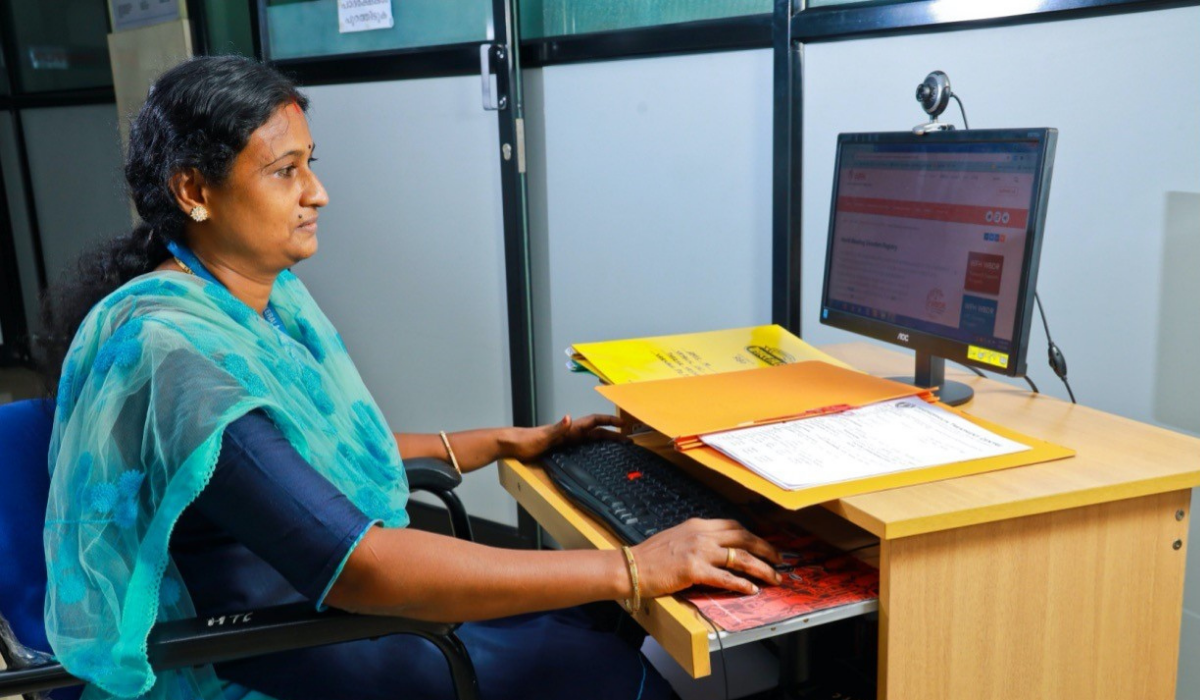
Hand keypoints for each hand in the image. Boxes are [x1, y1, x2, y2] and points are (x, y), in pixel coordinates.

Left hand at [503, 414, 625, 460]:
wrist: (512, 444)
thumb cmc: (525, 440)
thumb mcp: (543, 436)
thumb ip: (557, 428)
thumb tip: (569, 418)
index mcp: (569, 429)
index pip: (593, 421)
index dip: (608, 421)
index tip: (622, 423)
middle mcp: (570, 432)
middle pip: (596, 430)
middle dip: (612, 433)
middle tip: (627, 439)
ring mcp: (565, 439)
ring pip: (590, 438)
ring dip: (604, 439)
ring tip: (617, 444)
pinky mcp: (560, 446)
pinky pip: (581, 445)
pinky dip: (592, 446)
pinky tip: (595, 453)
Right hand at [631, 519, 782, 597]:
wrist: (631, 567)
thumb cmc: (650, 557)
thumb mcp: (676, 538)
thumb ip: (696, 539)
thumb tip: (715, 549)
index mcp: (697, 525)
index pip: (733, 526)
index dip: (753, 535)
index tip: (764, 544)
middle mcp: (701, 534)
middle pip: (743, 538)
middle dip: (765, 549)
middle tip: (779, 560)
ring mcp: (698, 551)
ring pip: (739, 557)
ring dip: (761, 568)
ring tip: (774, 578)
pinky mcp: (693, 570)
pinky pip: (725, 577)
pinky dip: (741, 584)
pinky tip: (751, 590)